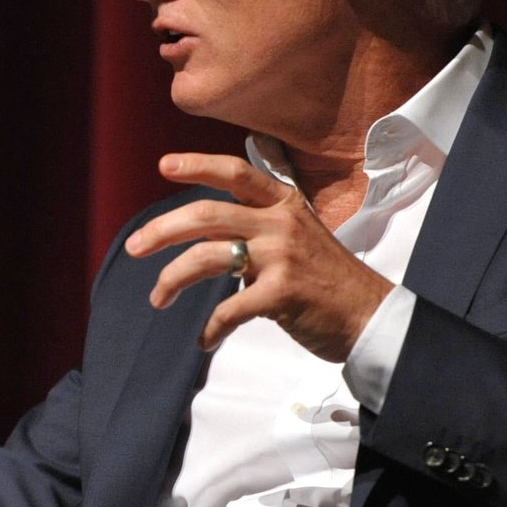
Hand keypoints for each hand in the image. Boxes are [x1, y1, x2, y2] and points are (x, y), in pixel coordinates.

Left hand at [122, 153, 392, 361]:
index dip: (197, 166)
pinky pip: (229, 308)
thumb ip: (256, 230)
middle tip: (132, 248)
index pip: (235, 173)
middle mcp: (281, 223)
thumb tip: (206, 239)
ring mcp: (282, 257)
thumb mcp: (298, 238)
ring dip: (172, 279)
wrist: (373, 317)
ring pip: (206, 258)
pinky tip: (204, 340)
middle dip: (161, 230)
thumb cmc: (328, 282)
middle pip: (206, 215)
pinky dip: (210, 328)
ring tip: (157, 299)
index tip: (163, 166)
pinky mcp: (282, 294)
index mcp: (284, 204)